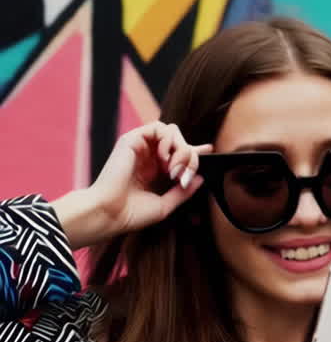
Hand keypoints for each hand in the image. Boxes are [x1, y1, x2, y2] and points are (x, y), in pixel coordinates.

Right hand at [53, 123, 212, 247]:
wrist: (111, 214)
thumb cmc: (133, 214)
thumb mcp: (165, 205)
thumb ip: (183, 191)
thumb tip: (201, 178)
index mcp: (155, 171)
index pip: (179, 153)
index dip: (195, 151)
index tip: (209, 151)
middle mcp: (148, 157)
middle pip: (180, 141)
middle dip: (190, 156)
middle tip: (184, 174)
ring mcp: (140, 147)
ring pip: (172, 131)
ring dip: (180, 148)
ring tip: (173, 169)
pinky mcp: (132, 139)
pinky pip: (158, 127)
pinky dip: (167, 140)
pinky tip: (164, 159)